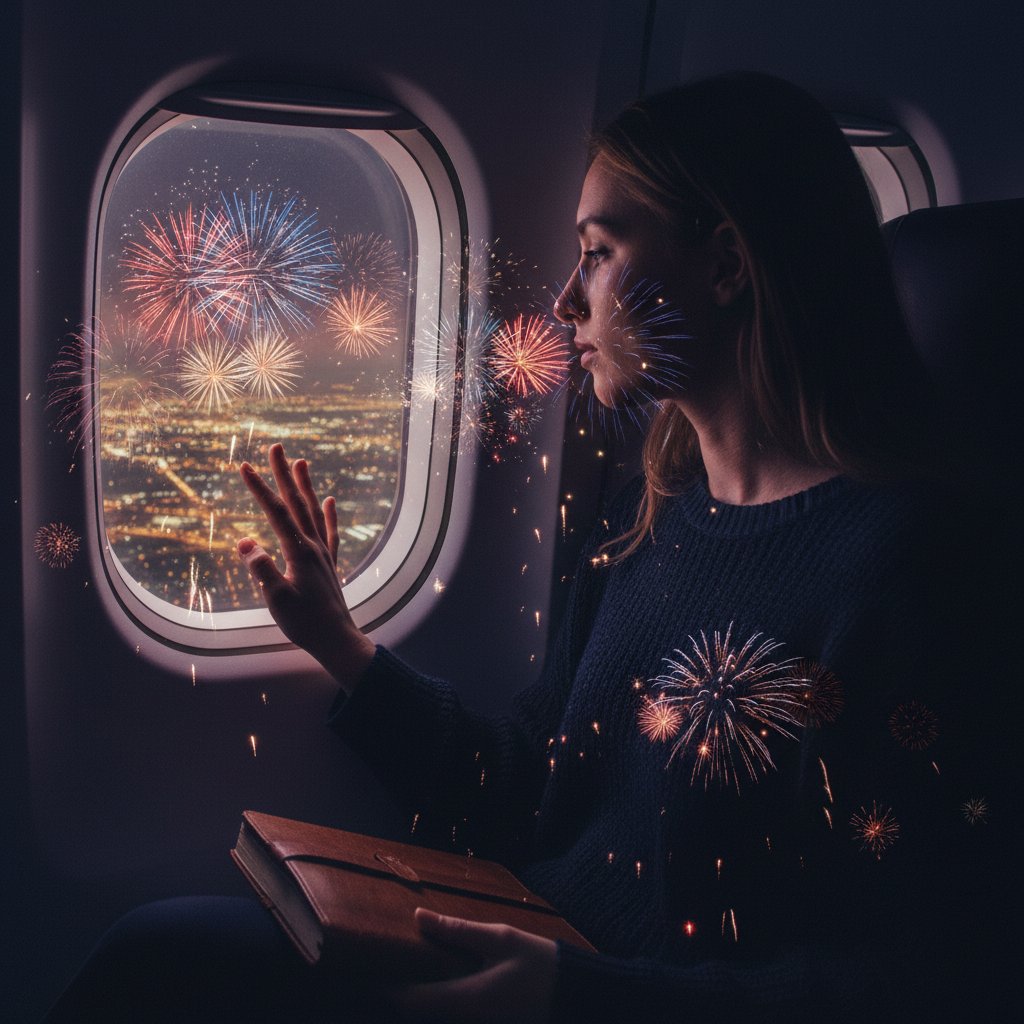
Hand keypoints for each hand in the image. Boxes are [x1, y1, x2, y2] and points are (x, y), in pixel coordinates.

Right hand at [237, 443, 374, 689]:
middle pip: (296, 503)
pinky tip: (328, 501)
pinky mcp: (329, 564)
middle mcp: (313, 546)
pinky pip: (329, 532)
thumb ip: (261, 569)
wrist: (336, 639)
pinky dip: (328, 514)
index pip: (276, 512)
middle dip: (283, 474)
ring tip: (300, 462)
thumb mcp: (277, 598)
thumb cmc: (304, 622)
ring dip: (305, 486)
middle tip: (275, 447)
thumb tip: (244, 541)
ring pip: (313, 511)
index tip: (243, 465)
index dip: (259, 488)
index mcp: (298, 552)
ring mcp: (323, 554)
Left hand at [388, 909, 557, 1022]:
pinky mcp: (482, 1020)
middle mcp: (463, 1019)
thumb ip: (457, 930)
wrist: (574, 996)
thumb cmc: (540, 964)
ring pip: (431, 1012)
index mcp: (463, 1000)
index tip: (369, 961)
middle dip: (396, 987)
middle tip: (383, 955)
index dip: (384, 985)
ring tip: (405, 959)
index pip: (408, 1000)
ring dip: (415, 992)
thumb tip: (418, 917)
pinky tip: (435, 971)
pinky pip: (447, 1011)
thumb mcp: (500, 939)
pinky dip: (434, 995)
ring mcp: (473, 1022)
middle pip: (415, 1010)